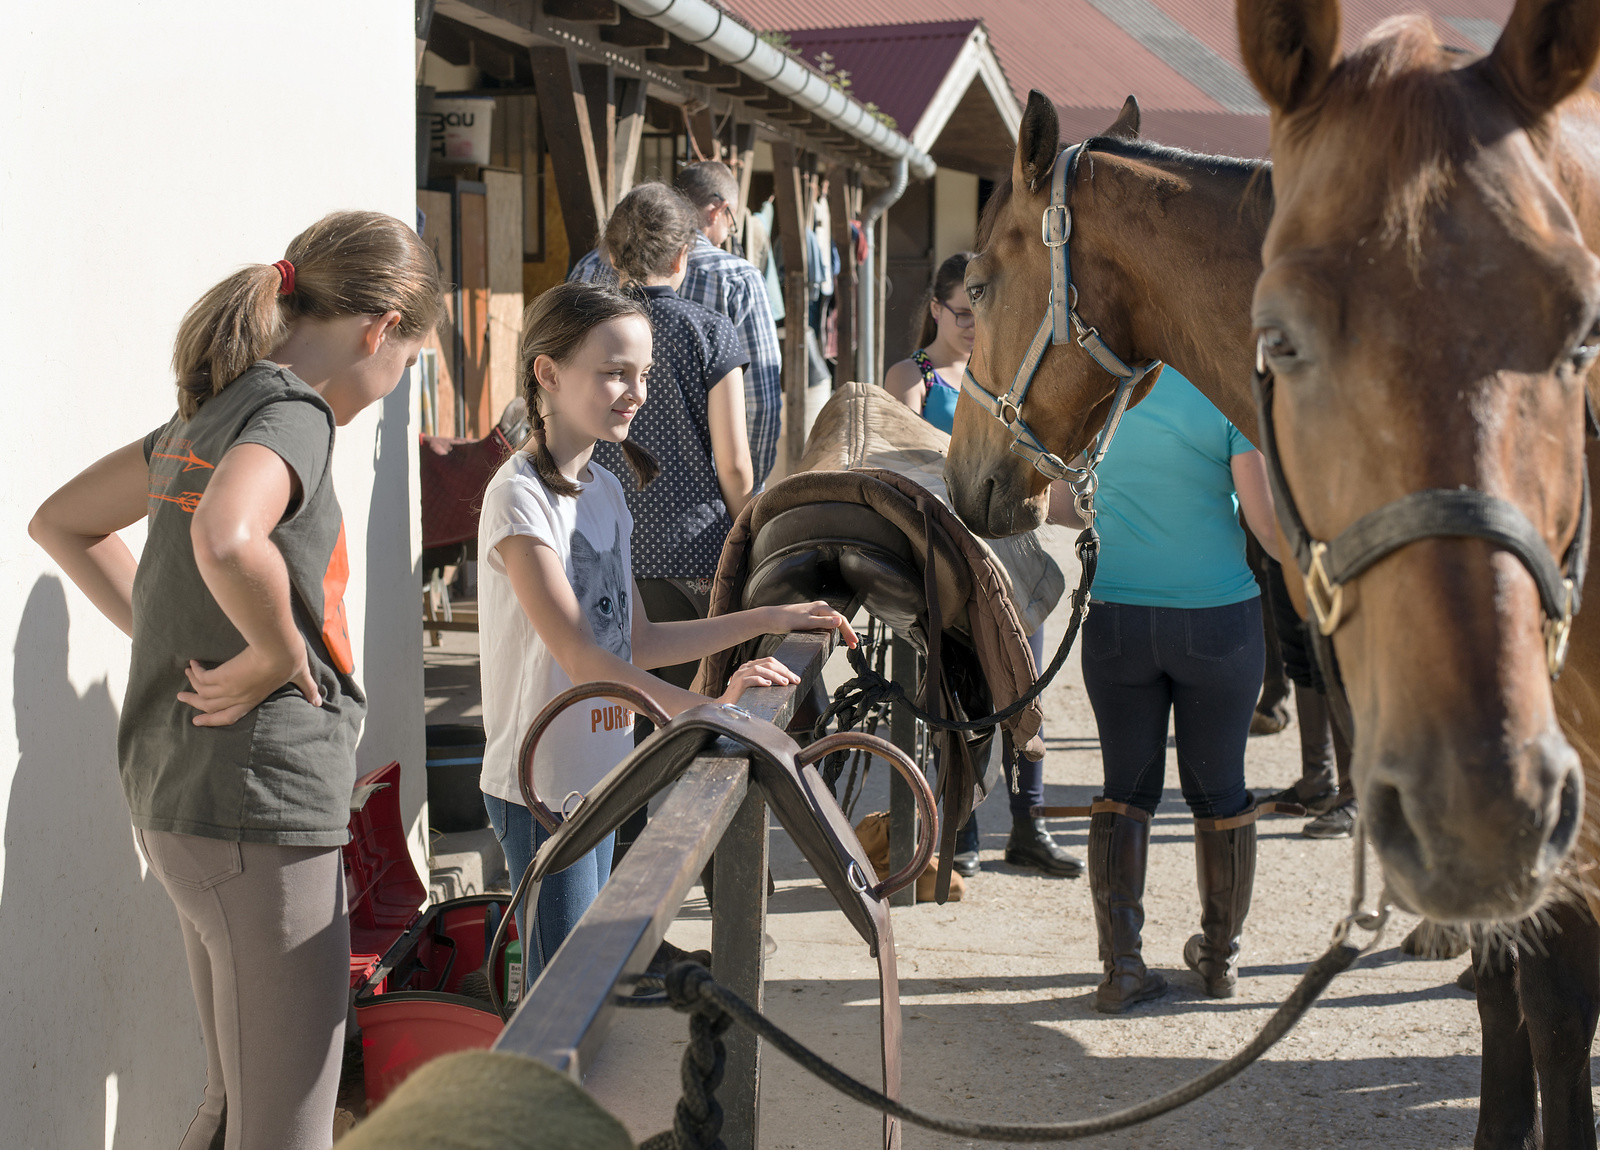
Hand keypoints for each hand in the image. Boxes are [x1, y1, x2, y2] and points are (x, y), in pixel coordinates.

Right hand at [177, 646, 321, 726]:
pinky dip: (196, 672)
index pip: (229, 716)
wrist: (280, 649)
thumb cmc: (291, 660)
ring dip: (192, 685)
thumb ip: (307, 688)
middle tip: (183, 699)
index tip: (199, 720)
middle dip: (195, 704)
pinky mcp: (222, 676)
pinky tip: (194, 664)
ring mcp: (228, 688)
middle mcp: (238, 697)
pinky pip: (202, 678)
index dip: (213, 720)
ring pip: (202, 693)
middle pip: (210, 706)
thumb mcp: (300, 676)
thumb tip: (319, 701)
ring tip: (187, 675)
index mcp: (253, 699)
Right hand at [718, 656, 800, 704]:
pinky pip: (749, 679)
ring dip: (774, 675)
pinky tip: (768, 684)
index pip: (769, 661)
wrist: (724, 707)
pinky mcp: (736, 685)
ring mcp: (740, 675)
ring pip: (759, 669)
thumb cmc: (741, 698)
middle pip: (767, 663)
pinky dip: (760, 680)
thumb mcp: (756, 687)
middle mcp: (745, 668)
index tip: (794, 677)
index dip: (783, 668)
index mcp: (750, 667)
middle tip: (794, 680)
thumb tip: (785, 682)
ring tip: (784, 683)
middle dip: (783, 671)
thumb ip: (765, 681)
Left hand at [765, 601, 858, 647]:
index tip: (854, 642)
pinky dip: (833, 632)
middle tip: (854, 645)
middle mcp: (821, 608)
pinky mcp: (812, 618)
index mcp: (822, 607)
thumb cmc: (787, 619)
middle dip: (847, 632)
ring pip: (833, 623)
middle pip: (839, 620)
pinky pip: (826, 625)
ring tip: (849, 643)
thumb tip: (839, 622)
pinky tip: (835, 638)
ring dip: (841, 632)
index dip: (848, 631)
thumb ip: (823, 622)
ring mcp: (816, 613)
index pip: (840, 619)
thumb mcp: (807, 623)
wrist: (772, 619)